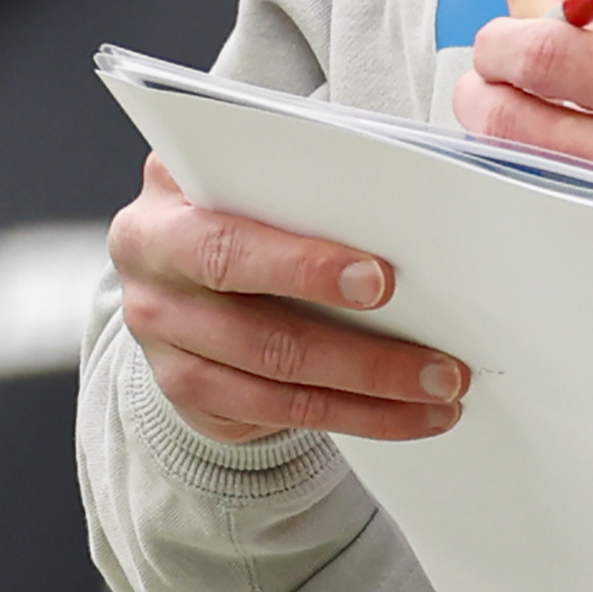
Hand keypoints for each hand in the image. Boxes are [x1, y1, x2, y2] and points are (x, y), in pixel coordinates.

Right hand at [109, 154, 467, 445]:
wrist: (179, 260)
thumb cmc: (241, 200)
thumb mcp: (252, 174)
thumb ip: (300, 183)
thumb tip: (397, 208)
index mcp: (164, 202)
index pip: (232, 242)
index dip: (303, 266)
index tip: (381, 280)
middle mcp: (152, 274)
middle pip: (259, 329)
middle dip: (360, 352)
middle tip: (440, 365)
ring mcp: (163, 339)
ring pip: (276, 381)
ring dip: (370, 393)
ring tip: (440, 392)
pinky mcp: (186, 391)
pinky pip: (277, 413)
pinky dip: (352, 417)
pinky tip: (405, 414)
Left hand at [453, 0, 592, 330]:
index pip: (548, 54)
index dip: (503, 38)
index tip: (504, 36)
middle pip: (510, 122)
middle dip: (483, 89)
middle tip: (496, 78)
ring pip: (514, 173)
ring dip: (499, 137)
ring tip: (528, 117)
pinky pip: (545, 216)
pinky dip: (532, 183)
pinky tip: (553, 166)